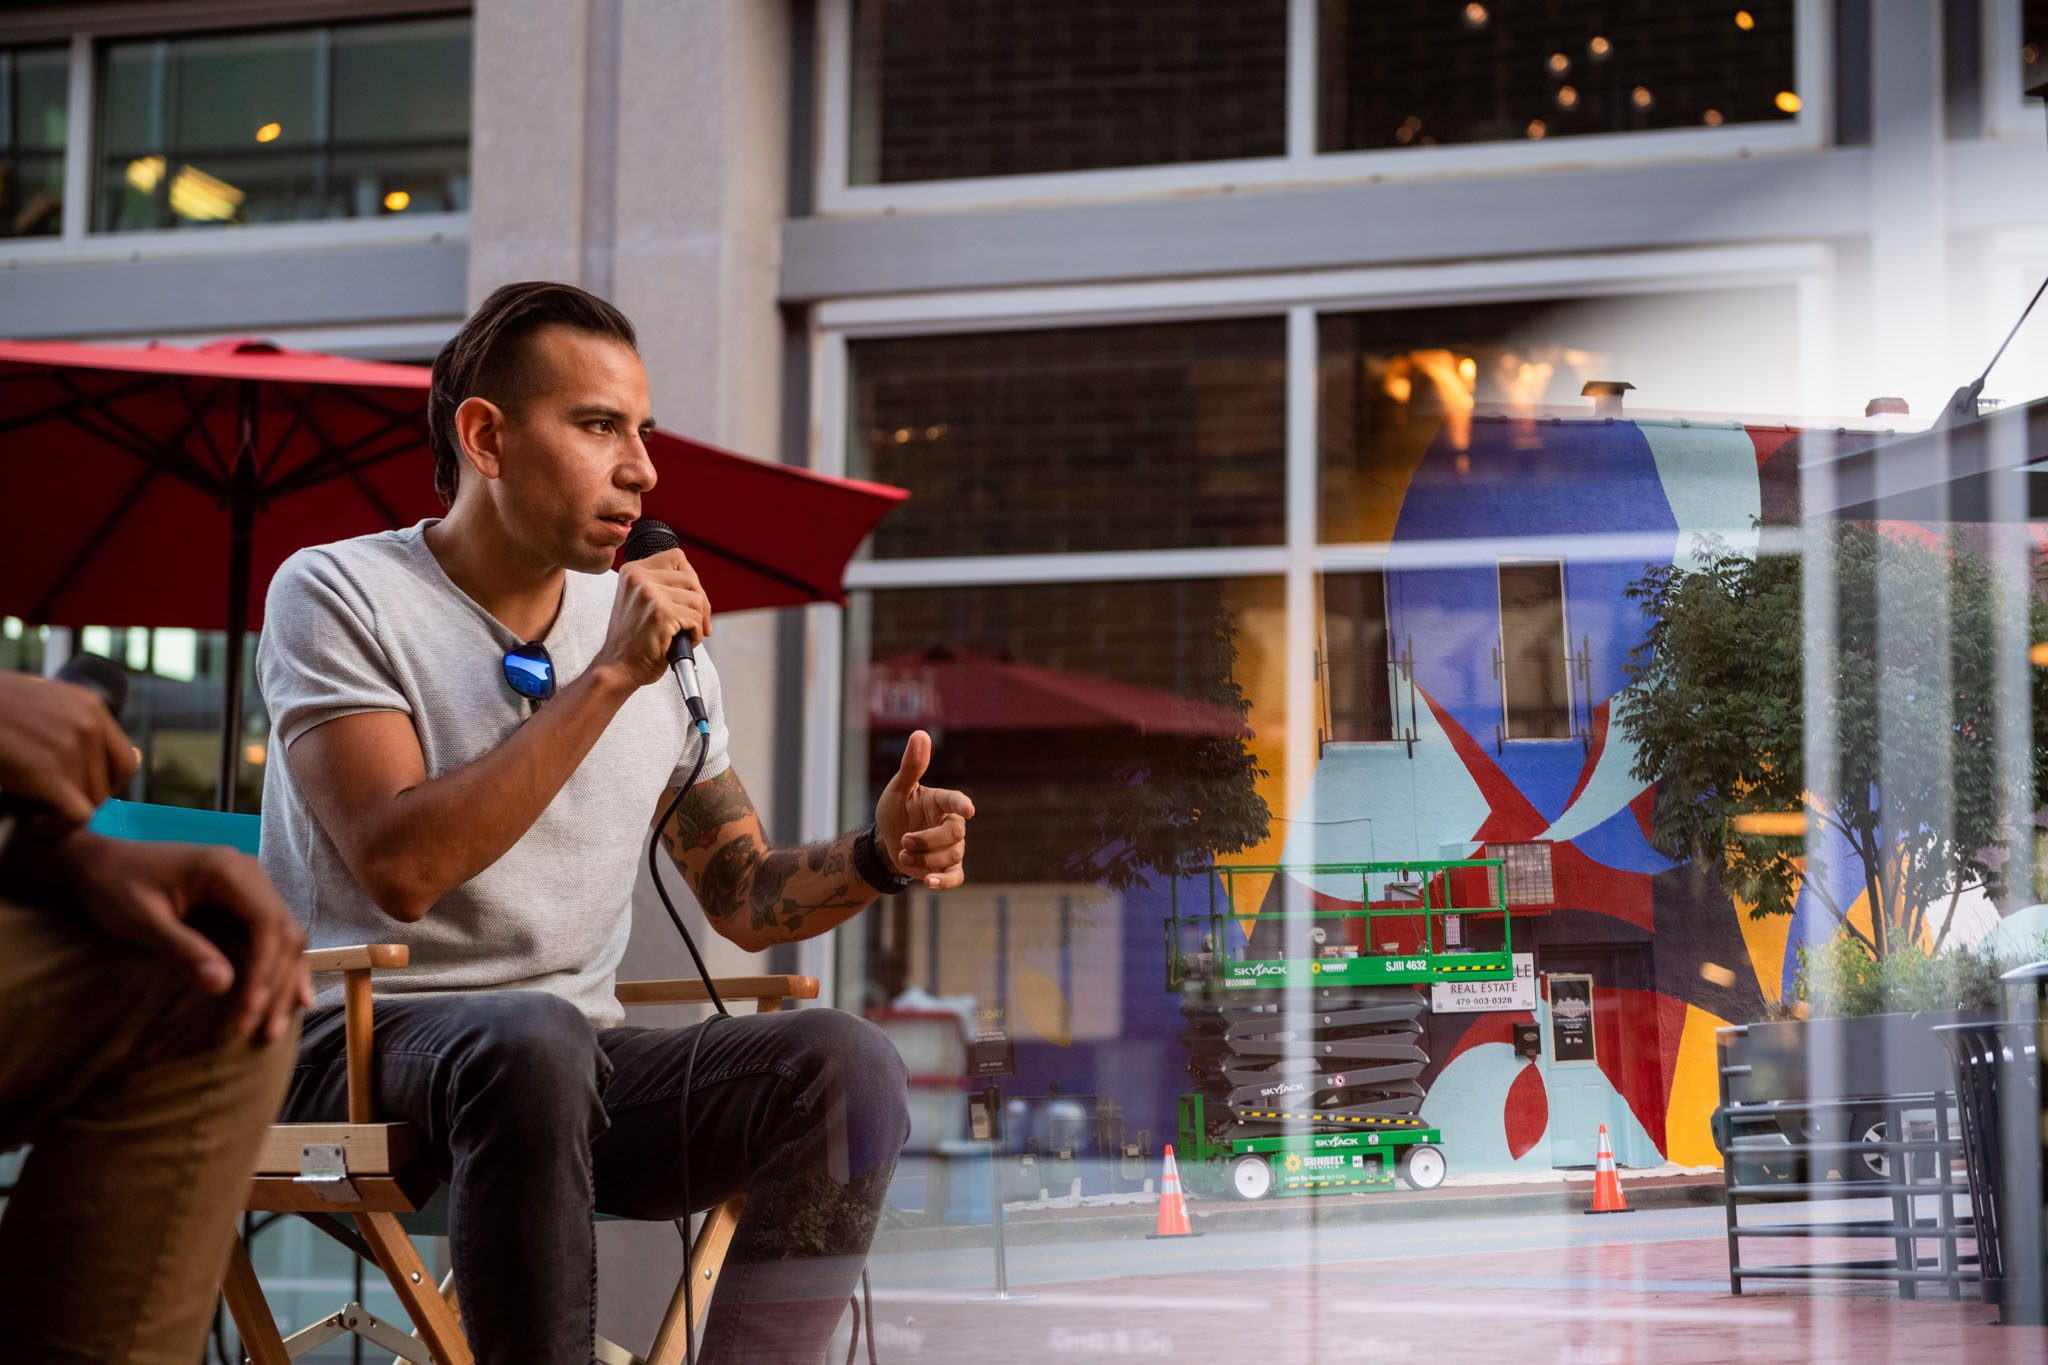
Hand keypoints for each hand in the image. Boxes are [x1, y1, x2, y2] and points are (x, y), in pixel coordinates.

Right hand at [0, 671, 136, 824]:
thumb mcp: (44, 703)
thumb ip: (75, 724)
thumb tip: (131, 757)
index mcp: (91, 706)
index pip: (125, 761)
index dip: (105, 785)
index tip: (80, 792)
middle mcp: (88, 725)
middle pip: (106, 786)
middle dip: (79, 801)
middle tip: (49, 805)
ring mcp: (71, 748)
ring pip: (90, 802)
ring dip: (62, 813)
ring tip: (35, 811)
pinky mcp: (49, 773)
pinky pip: (76, 817)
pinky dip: (57, 829)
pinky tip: (36, 826)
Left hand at [55, 833, 310, 1043]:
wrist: (98, 862)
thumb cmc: (114, 886)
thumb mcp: (143, 919)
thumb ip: (183, 949)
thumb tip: (222, 987)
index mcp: (228, 870)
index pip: (266, 924)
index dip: (264, 969)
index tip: (250, 1008)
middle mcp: (250, 874)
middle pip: (284, 934)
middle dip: (278, 984)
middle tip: (265, 1031)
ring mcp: (251, 886)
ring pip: (287, 937)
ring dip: (285, 982)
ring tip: (277, 1025)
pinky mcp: (244, 900)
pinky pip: (273, 936)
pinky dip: (281, 968)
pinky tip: (292, 996)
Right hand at [598, 548, 713, 686]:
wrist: (618, 668)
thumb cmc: (634, 641)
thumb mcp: (640, 602)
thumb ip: (662, 586)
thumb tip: (698, 586)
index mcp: (632, 570)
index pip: (677, 558)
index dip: (691, 581)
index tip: (691, 602)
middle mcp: (638, 577)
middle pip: (692, 579)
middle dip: (700, 604)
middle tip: (695, 625)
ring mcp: (649, 593)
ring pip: (697, 600)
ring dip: (697, 622)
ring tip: (680, 635)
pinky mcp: (660, 612)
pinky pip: (696, 619)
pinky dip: (695, 635)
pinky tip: (680, 642)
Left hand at [873, 730, 974, 890]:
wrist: (888, 842)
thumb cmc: (897, 811)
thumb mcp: (897, 788)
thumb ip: (911, 765)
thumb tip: (920, 733)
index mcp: (941, 802)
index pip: (955, 801)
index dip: (962, 805)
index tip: (968, 810)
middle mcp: (950, 823)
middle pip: (954, 834)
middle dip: (929, 840)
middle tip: (904, 840)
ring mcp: (952, 847)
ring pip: (951, 856)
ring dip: (925, 859)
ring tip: (903, 854)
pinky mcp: (948, 868)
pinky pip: (955, 877)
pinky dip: (944, 882)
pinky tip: (929, 883)